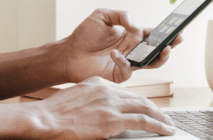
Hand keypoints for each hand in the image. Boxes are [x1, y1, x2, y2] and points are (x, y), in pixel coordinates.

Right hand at [31, 76, 175, 138]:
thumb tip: (97, 112)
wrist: (44, 119)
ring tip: (168, 125)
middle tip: (164, 117)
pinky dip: (158, 125)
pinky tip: (165, 130)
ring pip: (146, 107)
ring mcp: (111, 104)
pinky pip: (143, 121)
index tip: (145, 108)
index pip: (125, 92)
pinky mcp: (113, 120)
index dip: (138, 101)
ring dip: (160, 117)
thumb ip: (90, 102)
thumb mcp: (74, 99)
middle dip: (154, 108)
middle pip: (139, 98)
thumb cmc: (53, 113)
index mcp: (97, 82)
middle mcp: (107, 90)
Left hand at [61, 8, 182, 83]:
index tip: (178, 27)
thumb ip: (122, 15)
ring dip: (160, 57)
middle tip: (178, 39)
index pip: (154, 33)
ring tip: (165, 49)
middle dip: (171, 44)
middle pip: (158, 49)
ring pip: (151, 63)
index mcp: (132, 35)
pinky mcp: (119, 74)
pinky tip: (114, 53)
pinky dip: (124, 61)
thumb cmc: (84, 34)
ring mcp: (128, 63)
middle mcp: (133, 50)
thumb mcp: (102, 15)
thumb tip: (135, 26)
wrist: (68, 53)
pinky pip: (128, 69)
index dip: (167, 31)